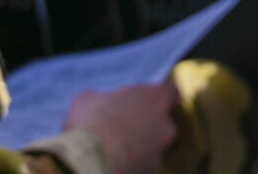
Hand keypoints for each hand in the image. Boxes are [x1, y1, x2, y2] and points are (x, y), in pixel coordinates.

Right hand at [62, 80, 179, 173]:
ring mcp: (159, 152)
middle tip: (125, 128)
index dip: (157, 97)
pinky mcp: (150, 173)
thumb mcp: (87, 100)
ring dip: (140, 148)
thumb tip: (94, 102)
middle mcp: (166, 125)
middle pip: (164, 122)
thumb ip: (100, 99)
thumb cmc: (91, 122)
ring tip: (116, 150)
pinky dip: (133, 165)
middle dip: (148, 126)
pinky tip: (114, 164)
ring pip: (155, 147)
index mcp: (156, 99)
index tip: (145, 101)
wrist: (91, 161)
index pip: (170, 93)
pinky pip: (144, 167)